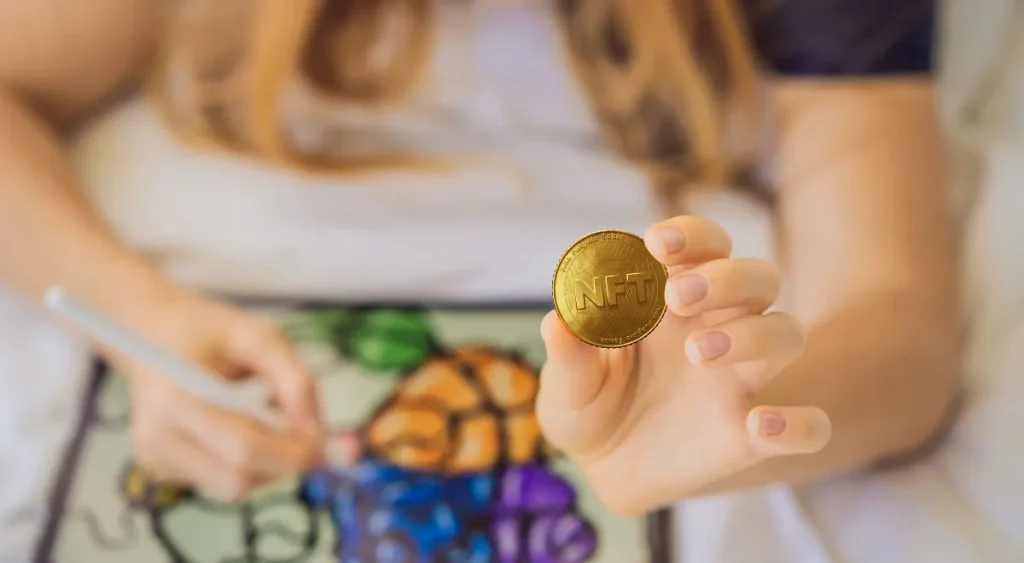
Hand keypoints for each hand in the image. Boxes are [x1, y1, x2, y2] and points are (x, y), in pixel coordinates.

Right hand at [112, 286, 323, 500]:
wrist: (151, 334)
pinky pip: (218, 481)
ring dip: (268, 466)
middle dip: (285, 463)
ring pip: (232, 487)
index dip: (292, 451)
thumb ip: (294, 379)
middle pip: (239, 477)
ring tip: (271, 422)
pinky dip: (246, 464)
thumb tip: (314, 431)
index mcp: (175, 397)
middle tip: (310, 436)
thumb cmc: (207, 330)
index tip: (324, 439)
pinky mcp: (158, 469)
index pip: (243, 447)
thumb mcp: (260, 336)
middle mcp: (156, 436)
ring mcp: (154, 458)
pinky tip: (243, 429)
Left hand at [536, 216, 830, 513]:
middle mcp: (717, 328)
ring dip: (754, 334)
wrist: (602, 468)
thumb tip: (560, 321)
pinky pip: (808, 424)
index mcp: (672, 301)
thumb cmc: (588, 404)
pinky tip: (761, 425)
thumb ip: (568, 353)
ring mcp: (740, 380)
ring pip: (787, 333)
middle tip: (678, 295)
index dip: (691, 236)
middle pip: (757, 279)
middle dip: (726, 277)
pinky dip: (801, 423)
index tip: (658, 242)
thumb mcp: (566, 382)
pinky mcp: (752, 435)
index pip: (703, 247)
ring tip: (696, 352)